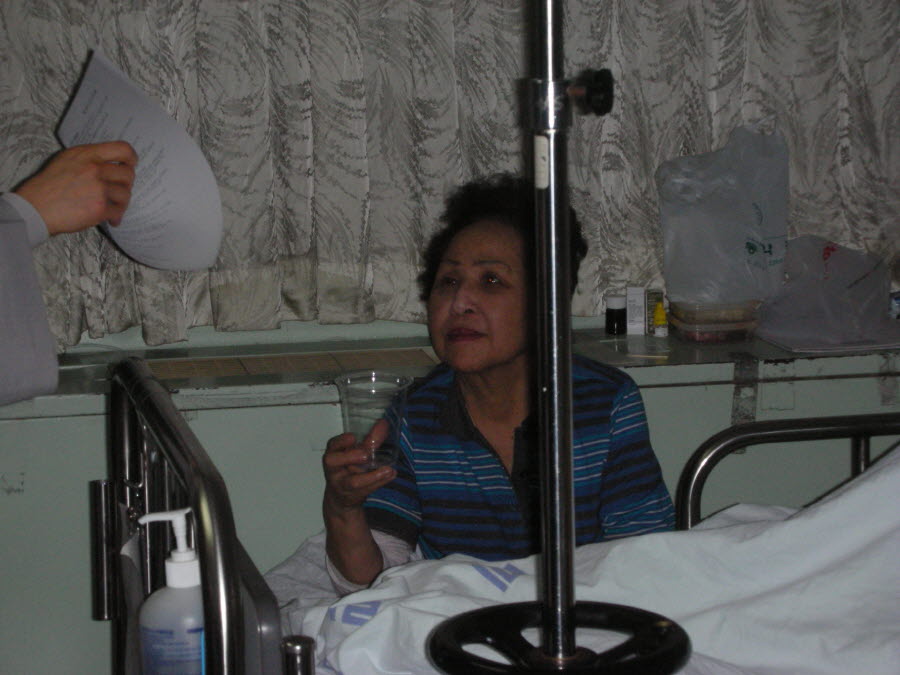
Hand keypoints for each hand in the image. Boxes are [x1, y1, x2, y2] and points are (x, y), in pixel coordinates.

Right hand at [14, 141, 137, 234]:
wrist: (35, 208)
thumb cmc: (49, 186)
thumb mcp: (67, 160)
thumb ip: (90, 158)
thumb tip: (112, 163)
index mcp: (87, 155)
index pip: (122, 149)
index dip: (131, 158)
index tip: (130, 165)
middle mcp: (94, 169)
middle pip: (128, 174)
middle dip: (126, 184)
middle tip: (119, 191)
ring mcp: (98, 188)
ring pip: (126, 194)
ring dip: (122, 202)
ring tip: (113, 206)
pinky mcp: (99, 208)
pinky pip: (119, 211)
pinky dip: (116, 216)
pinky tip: (111, 219)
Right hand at [323, 419, 395, 512]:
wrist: (342, 496)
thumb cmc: (349, 469)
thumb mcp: (357, 453)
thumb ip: (370, 439)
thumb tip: (384, 423)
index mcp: (334, 453)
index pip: (332, 445)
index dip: (341, 441)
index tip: (352, 437)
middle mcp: (333, 469)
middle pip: (333, 462)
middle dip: (350, 457)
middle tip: (366, 455)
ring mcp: (341, 484)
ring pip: (352, 482)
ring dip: (372, 476)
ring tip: (388, 469)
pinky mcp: (351, 495)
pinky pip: (365, 490)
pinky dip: (379, 482)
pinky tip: (391, 474)